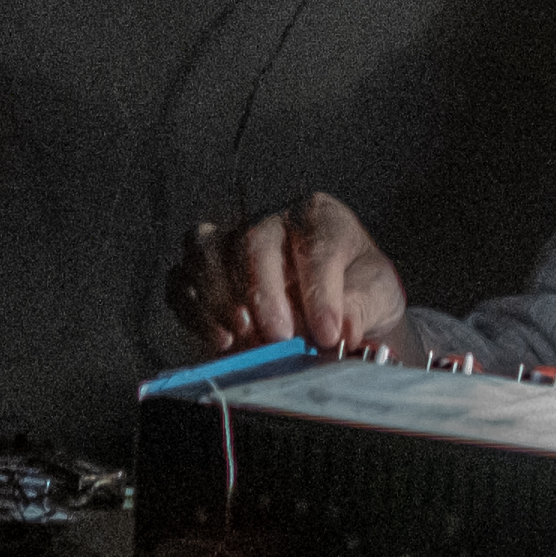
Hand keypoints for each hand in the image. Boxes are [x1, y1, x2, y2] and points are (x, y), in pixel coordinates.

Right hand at [169, 191, 402, 353]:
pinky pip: (180, 281)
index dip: (321, 292)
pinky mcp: (203, 274)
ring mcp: (230, 244)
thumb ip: (362, 308)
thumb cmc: (354, 290)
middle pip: (253, 240)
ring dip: (219, 296)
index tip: (329, 334)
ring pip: (205, 250)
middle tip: (281, 336)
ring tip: (242, 334)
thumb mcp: (375, 295)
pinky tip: (220, 338)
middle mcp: (270, 223)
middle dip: (265, 291)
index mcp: (318, 217)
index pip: (316, 244)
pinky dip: (193, 311)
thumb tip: (343, 328)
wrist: (331, 311)